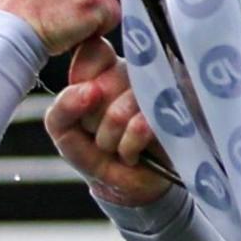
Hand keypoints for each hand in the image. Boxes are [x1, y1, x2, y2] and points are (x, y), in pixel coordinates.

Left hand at [44, 38, 171, 206]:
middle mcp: (138, 71)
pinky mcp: (178, 114)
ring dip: (109, 140)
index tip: (85, 105)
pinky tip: (132, 153)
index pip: (93, 53)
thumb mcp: (65, 131)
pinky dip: (128, 148)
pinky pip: (141, 126)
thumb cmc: (96, 152)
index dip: (82, 89)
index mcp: (109, 66)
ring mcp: (161, 91)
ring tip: (116, 146)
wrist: (127, 186)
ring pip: (119, 112)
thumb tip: (87, 92)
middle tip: (101, 132)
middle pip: (101, 87)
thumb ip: (62, 109)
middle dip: (92, 121)